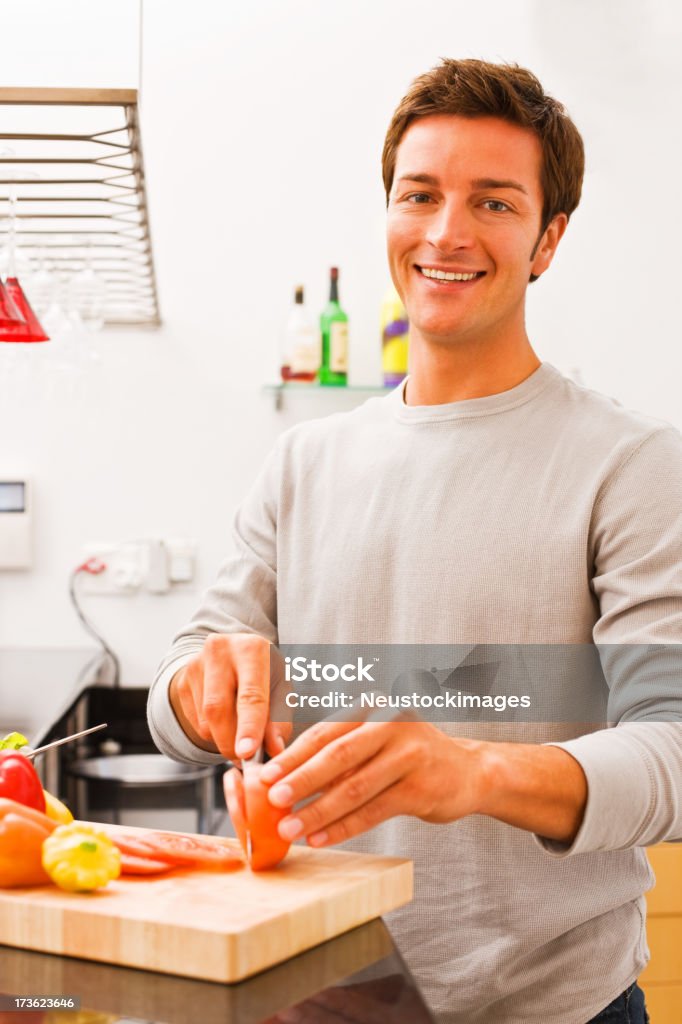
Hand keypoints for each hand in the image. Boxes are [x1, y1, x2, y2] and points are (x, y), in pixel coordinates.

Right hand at [169, 633, 290, 760]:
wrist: (234, 654)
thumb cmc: (264, 674)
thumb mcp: (281, 690)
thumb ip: (280, 719)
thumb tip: (275, 749)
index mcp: (251, 649)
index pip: (250, 694)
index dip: (249, 726)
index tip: (248, 752)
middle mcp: (220, 651)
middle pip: (218, 709)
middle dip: (231, 742)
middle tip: (245, 759)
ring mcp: (196, 665)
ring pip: (206, 721)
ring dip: (224, 739)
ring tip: (240, 732)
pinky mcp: (182, 681)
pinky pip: (195, 722)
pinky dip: (213, 733)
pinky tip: (225, 721)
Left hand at [259, 718, 486, 846]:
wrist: (467, 771)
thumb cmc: (407, 756)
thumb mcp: (374, 742)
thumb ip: (337, 754)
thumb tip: (283, 779)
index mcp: (372, 708)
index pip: (324, 731)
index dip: (292, 755)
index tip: (263, 776)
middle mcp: (392, 723)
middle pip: (338, 755)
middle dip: (301, 780)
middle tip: (271, 800)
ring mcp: (410, 754)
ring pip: (355, 787)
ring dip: (318, 811)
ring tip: (289, 828)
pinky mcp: (421, 787)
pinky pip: (374, 811)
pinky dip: (344, 828)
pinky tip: (321, 839)